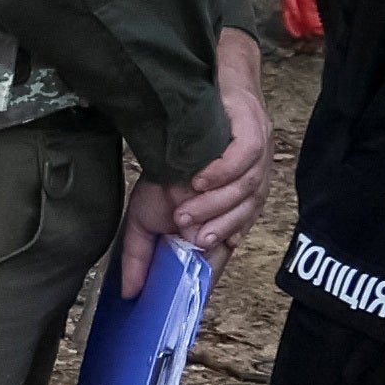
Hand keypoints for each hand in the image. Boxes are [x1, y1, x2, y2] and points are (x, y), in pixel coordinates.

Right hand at [121, 25, 275, 292]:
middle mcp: (249, 190)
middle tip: (188, 241)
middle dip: (215, 234)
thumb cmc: (174, 156)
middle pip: (242, 222)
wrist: (195, 90)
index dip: (215, 267)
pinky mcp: (253, 131)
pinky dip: (223, 172)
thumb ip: (141, 251)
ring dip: (215, 206)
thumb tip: (128, 294)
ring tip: (184, 212)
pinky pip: (246, 158)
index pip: (228, 248)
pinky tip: (200, 179)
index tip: (197, 286)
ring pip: (246, 192)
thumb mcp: (146, 210)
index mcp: (229, 214)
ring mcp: (256, 161)